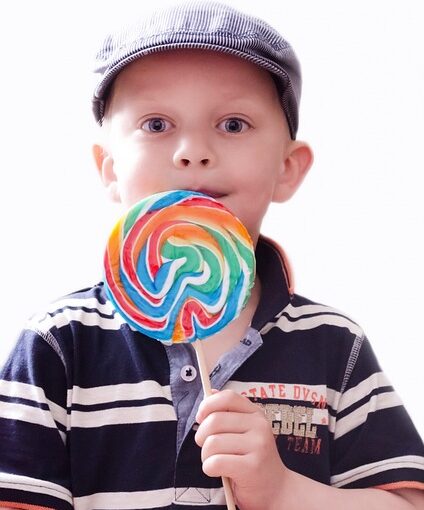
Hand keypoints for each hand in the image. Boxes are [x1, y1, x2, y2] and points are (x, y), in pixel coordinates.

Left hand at [195, 389, 287, 509]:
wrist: (276, 489)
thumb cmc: (252, 458)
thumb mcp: (244, 431)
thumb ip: (228, 412)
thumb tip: (210, 392)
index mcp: (255, 413)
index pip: (227, 397)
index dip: (208, 405)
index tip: (200, 418)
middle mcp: (259, 426)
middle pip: (214, 421)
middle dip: (201, 436)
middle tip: (206, 446)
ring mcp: (258, 445)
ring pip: (212, 443)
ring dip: (205, 456)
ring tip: (215, 461)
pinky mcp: (252, 467)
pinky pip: (215, 463)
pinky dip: (209, 468)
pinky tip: (218, 472)